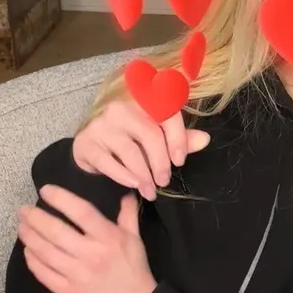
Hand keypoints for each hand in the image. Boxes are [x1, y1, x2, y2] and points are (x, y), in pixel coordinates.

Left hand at [18, 186, 156, 292]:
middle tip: (23, 210)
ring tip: (21, 227)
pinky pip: (45, 274)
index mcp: (108, 237)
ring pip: (46, 252)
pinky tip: (28, 251)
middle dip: (35, 218)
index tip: (45, 191)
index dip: (60, 198)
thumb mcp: (135, 239)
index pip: (81, 211)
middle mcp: (91, 254)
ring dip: (29, 237)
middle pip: (56, 231)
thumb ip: (128, 215)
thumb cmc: (134, 270)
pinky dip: (33, 261)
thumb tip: (126, 192)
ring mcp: (78, 275)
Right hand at [73, 99, 210, 199]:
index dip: (178, 138)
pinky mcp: (87, 143)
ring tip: (151, 191)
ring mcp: (101, 125)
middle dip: (161, 163)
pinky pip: (109, 163)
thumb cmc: (129, 141)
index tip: (180, 161)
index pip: (166, 114)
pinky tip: (134, 185)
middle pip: (150, 135)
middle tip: (164, 182)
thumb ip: (179, 138)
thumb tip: (205, 139)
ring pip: (131, 152)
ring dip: (144, 176)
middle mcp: (120, 108)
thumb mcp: (155, 137)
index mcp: (141, 101)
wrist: (90, 148)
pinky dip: (124, 177)